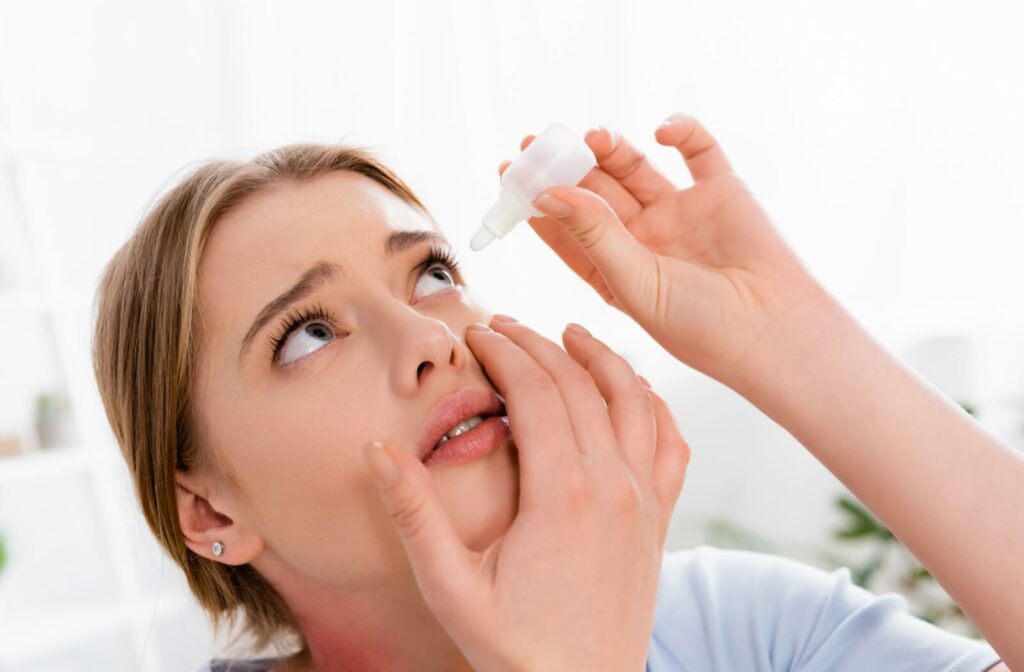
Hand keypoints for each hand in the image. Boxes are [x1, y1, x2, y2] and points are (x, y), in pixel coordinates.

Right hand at [363, 316, 689, 670]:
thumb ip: (413, 515)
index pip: (535, 390)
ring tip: (570, 333)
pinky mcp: (659, 520)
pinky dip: (653, 404)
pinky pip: (670, 442)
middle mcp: (613, 486)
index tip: (476, 331)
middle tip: (503, 325)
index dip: (503, 352)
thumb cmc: (514, 649)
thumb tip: (375, 450)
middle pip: (579, 384)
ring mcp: (644, 500)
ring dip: (601, 358)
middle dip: (538, 344)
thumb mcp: (449, 587)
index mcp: (562, 494)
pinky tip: (634, 391)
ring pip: (633, 400)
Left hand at [500, 114, 834, 390]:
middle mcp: (643, 238)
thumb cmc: (700, 325)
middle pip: (595, 192)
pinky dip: (680, 131)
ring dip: (612, 148)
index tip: (508, 175)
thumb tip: (546, 192)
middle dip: (566, 166)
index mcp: (615, 270)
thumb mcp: (633, 282)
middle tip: (538, 142)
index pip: (566, 229)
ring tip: (594, 137)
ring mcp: (679, 212)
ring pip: (635, 168)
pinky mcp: (720, 190)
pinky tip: (661, 132)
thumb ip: (592, 234)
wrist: (773, 330)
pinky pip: (697, 150)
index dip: (538, 202)